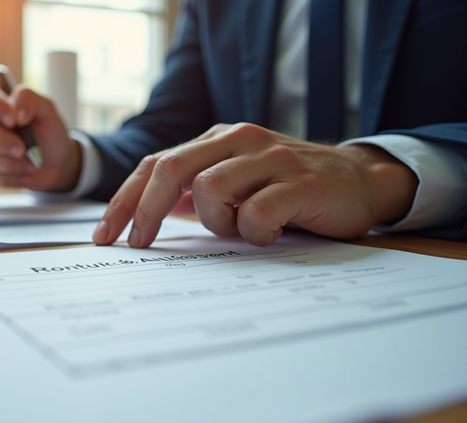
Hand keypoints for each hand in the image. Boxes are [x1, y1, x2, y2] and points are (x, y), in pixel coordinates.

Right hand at [0, 75, 80, 191]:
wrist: (55, 163)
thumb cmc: (47, 131)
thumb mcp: (47, 109)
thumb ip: (30, 99)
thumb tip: (16, 113)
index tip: (13, 120)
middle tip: (22, 149)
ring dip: (8, 163)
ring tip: (31, 164)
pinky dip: (9, 178)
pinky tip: (24, 174)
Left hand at [92, 123, 417, 246]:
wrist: (361, 180)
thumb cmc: (290, 187)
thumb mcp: (238, 180)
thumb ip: (197, 189)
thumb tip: (147, 211)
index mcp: (218, 139)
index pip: (156, 163)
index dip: (125, 199)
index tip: (105, 235)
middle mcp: (239, 139)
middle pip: (170, 169)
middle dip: (143, 211)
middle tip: (137, 245)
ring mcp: (270, 157)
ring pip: (210, 190)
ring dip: (217, 223)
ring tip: (244, 229)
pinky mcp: (300, 182)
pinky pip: (255, 213)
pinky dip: (255, 233)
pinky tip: (273, 233)